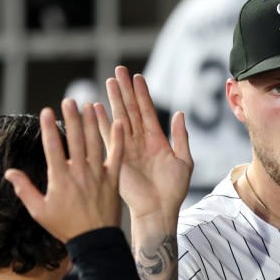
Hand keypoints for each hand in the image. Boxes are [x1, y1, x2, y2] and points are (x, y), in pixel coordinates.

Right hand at [5, 98, 124, 242]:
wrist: (95, 242)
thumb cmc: (65, 227)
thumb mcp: (40, 211)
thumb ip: (24, 190)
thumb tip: (9, 173)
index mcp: (60, 178)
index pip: (53, 147)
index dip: (48, 128)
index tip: (46, 110)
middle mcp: (79, 172)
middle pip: (74, 139)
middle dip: (71, 118)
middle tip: (69, 100)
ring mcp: (97, 174)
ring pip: (94, 143)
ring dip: (92, 122)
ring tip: (90, 105)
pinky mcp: (112, 179)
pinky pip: (116, 156)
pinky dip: (118, 139)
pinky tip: (119, 123)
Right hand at [94, 66, 192, 224]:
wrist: (158, 210)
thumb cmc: (173, 190)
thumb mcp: (184, 161)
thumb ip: (180, 137)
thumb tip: (179, 113)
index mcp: (156, 140)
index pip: (147, 111)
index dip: (142, 94)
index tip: (137, 76)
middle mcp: (139, 141)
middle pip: (131, 109)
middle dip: (125, 90)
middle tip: (119, 70)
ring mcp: (127, 148)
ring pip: (119, 118)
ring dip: (114, 100)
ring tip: (109, 81)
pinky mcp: (117, 157)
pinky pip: (108, 136)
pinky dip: (102, 122)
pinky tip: (96, 107)